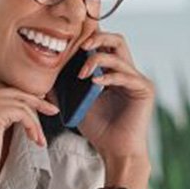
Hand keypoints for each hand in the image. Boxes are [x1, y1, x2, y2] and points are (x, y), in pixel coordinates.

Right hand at [0, 86, 57, 188]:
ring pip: (20, 103)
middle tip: (52, 110)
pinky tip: (35, 139)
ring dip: (35, 122)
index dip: (23, 97)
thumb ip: (0, 116)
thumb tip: (23, 107)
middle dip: (36, 101)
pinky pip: (22, 113)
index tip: (40, 104)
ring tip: (40, 138)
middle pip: (13, 92)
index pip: (3, 91)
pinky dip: (33, 126)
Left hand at [74, 31, 154, 164]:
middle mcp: (127, 72)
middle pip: (117, 40)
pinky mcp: (144, 89)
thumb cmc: (100, 131)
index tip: (71, 41)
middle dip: (97, 37)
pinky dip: (109, 76)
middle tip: (80, 46)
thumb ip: (66, 88)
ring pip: (119, 54)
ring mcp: (137, 80)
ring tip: (82, 73)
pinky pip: (125, 75)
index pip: (104, 45)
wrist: (116, 151)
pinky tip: (95, 82)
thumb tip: (45, 76)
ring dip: (97, 59)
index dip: (90, 37)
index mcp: (113, 73)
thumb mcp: (77, 104)